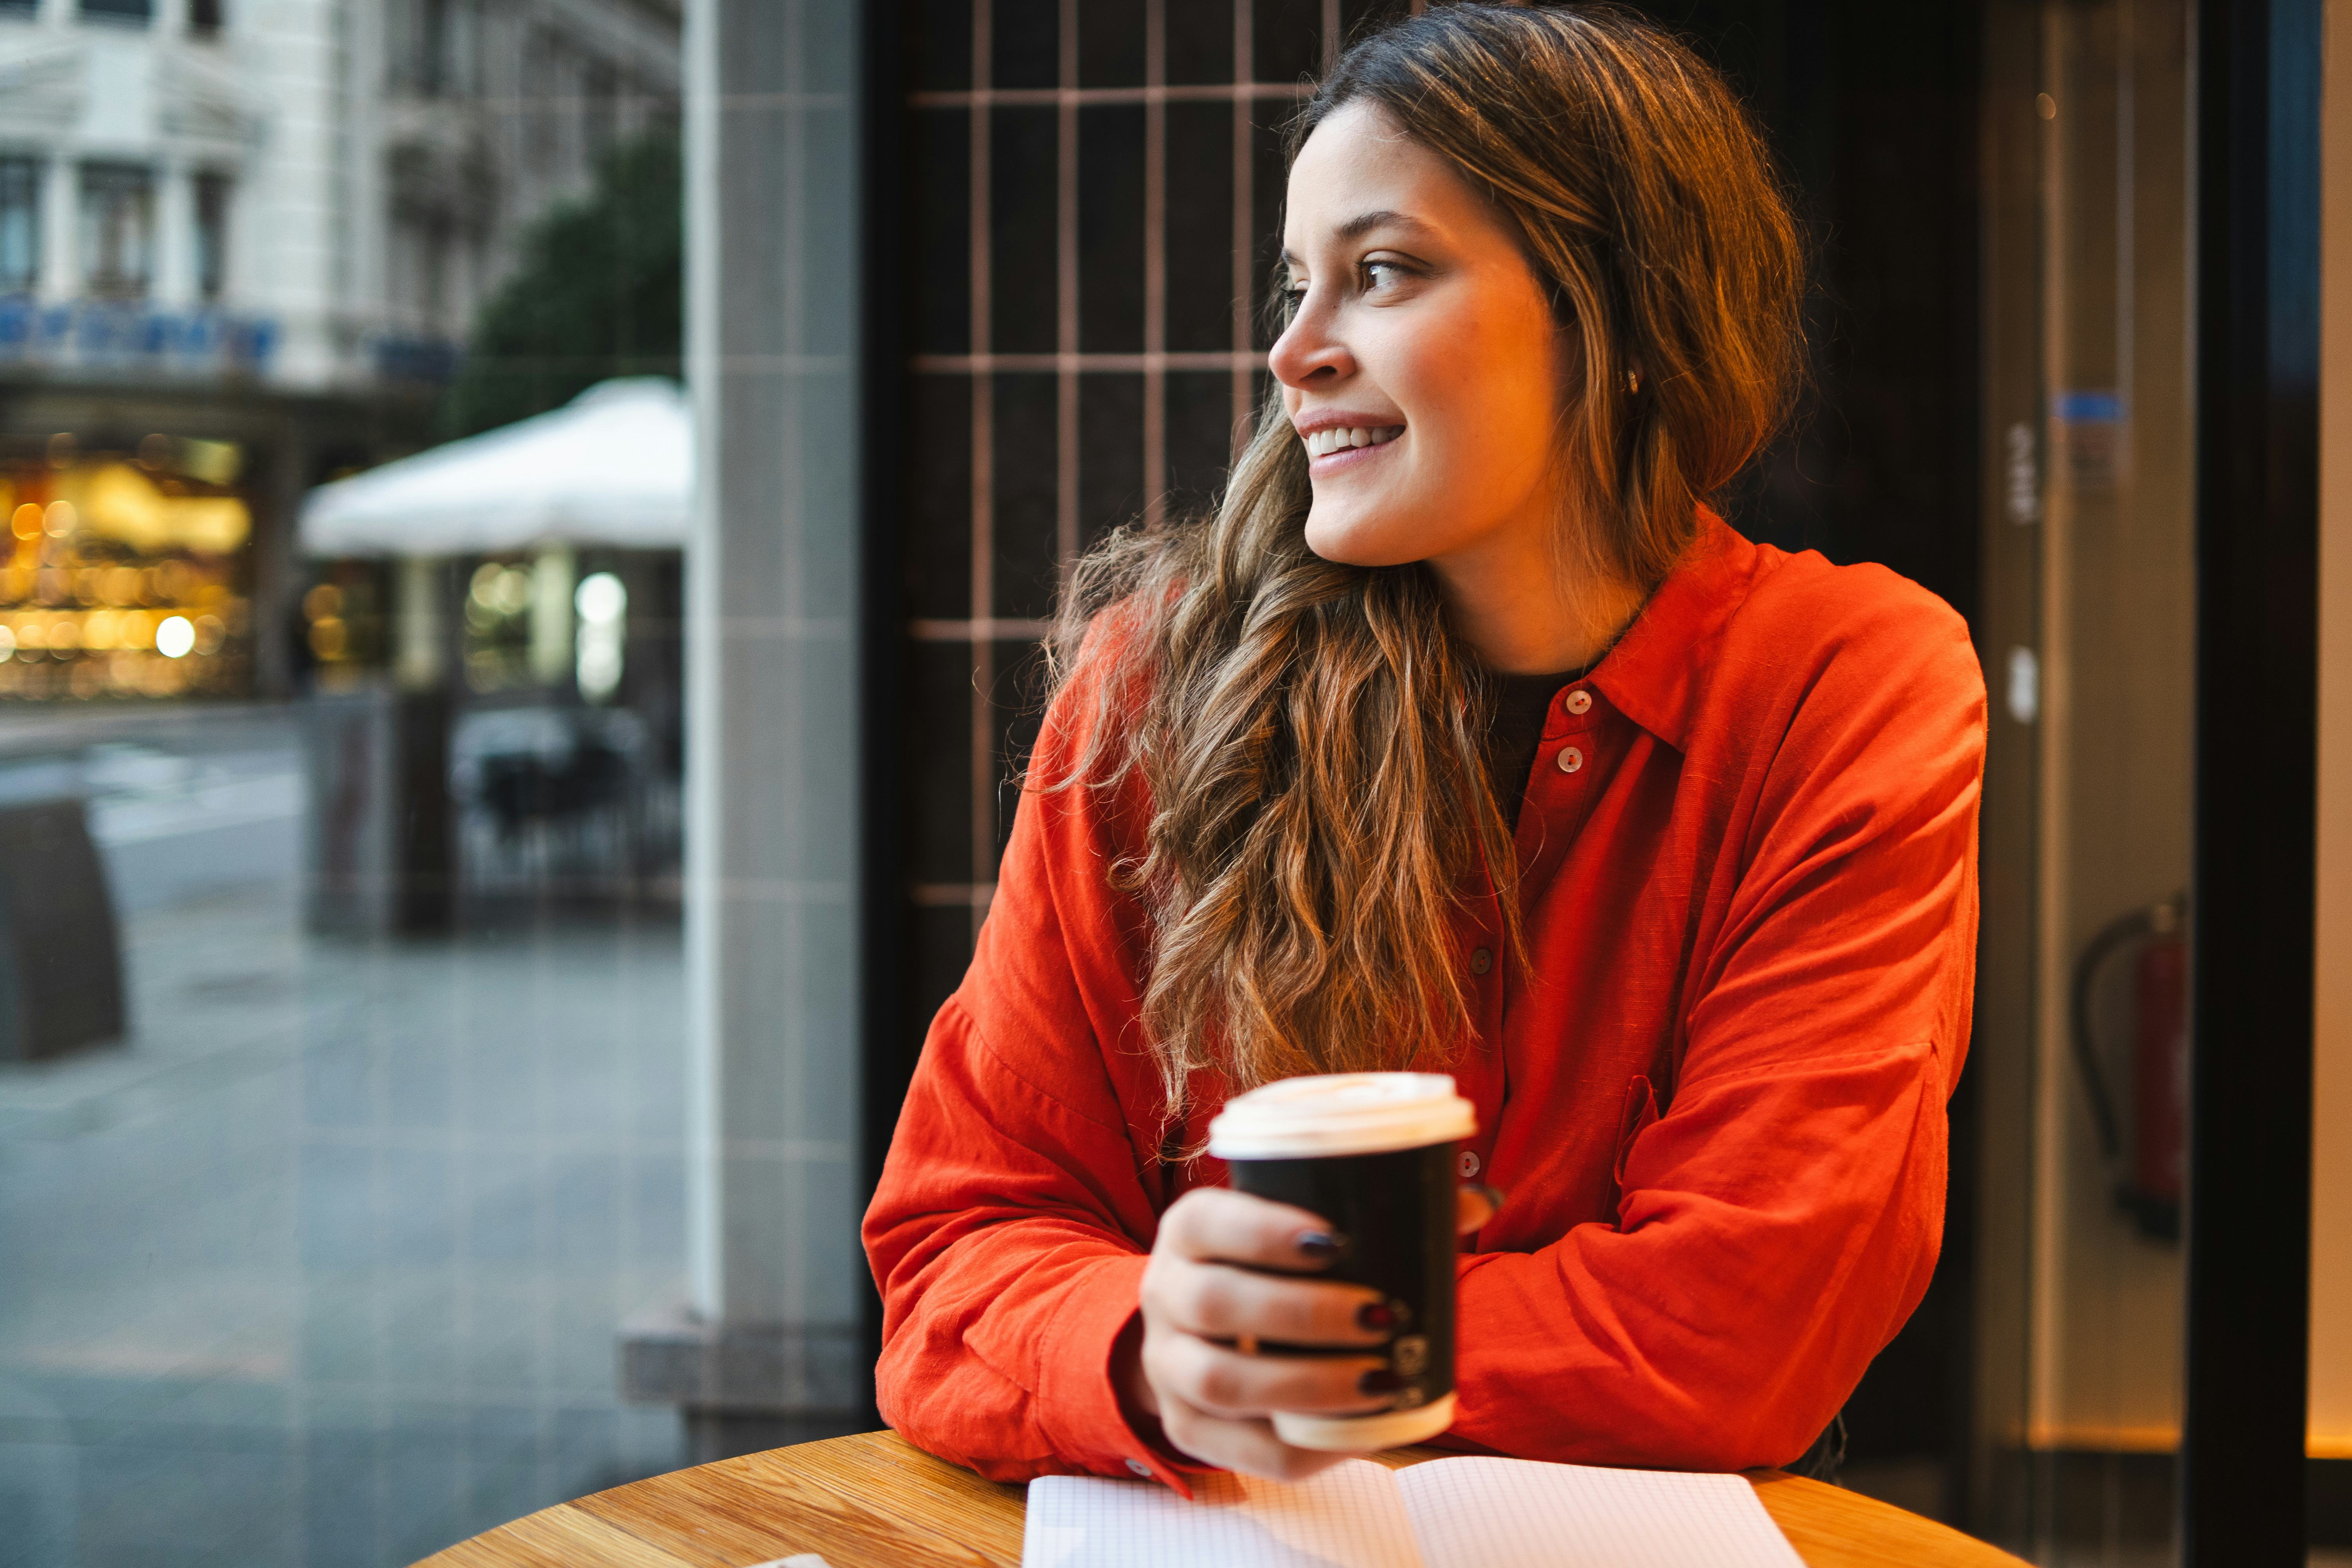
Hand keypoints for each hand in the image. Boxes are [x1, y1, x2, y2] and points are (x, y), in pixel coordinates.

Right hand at [1119, 1184, 1502, 1481]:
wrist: (1194, 1330)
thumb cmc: (1267, 1267)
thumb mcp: (1295, 1229)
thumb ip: (1378, 1212)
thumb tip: (1479, 1200)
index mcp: (1187, 1231)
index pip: (1207, 1221)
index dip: (1265, 1230)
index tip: (1337, 1242)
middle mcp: (1163, 1294)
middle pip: (1215, 1303)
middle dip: (1303, 1313)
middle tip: (1380, 1316)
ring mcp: (1167, 1366)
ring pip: (1221, 1382)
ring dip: (1307, 1384)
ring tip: (1380, 1381)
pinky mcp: (1186, 1427)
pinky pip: (1240, 1450)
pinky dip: (1303, 1447)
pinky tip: (1358, 1435)